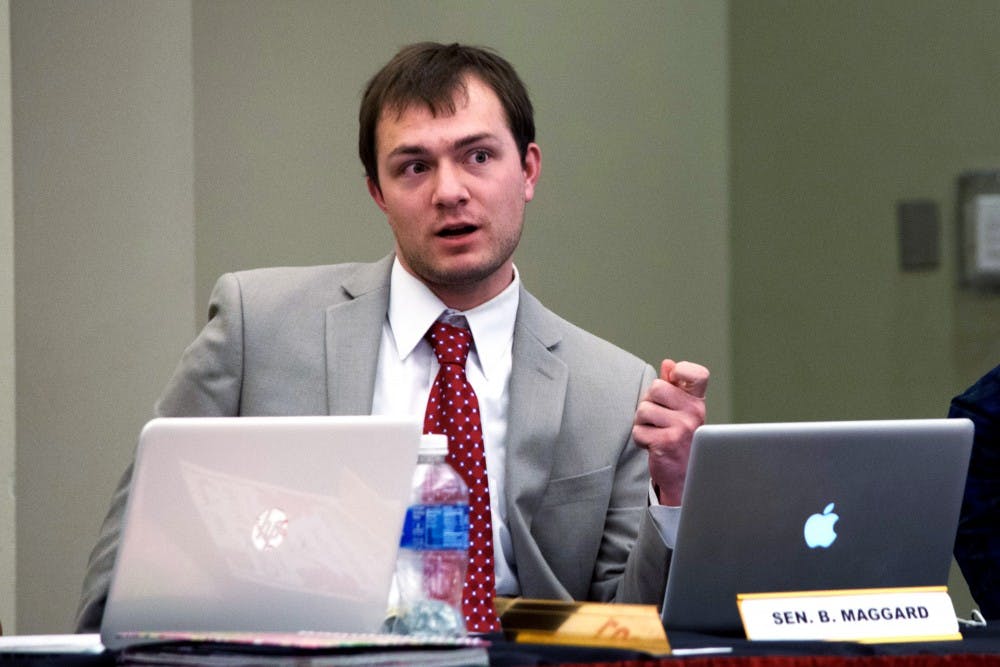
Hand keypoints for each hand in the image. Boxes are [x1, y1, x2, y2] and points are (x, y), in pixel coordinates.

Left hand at [632, 359, 708, 505]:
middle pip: (655, 387)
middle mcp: (694, 412)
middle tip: (659, 420)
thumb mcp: (681, 411)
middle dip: (649, 402)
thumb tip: (668, 363)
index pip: (696, 373)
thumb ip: (674, 386)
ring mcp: (681, 428)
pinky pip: (638, 431)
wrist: (685, 477)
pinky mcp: (666, 443)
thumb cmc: (680, 438)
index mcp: (698, 402)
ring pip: (643, 409)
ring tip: (657, 433)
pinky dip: (640, 439)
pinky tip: (654, 446)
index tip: (674, 380)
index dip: (681, 371)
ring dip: (643, 423)